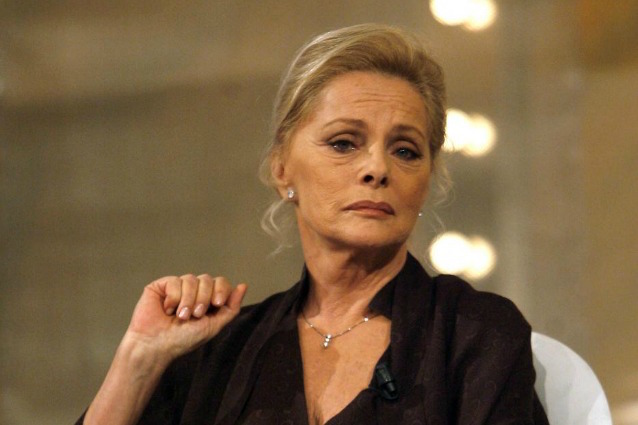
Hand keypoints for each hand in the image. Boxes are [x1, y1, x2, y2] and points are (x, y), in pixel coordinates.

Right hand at [125, 274, 246, 362]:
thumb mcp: (213, 325)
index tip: (216, 304)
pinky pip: (174, 281)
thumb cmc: (183, 340)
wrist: (156, 346)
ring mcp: (177, 287)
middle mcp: (193, 291)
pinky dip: (173, 298)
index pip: (221, 282)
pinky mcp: (161, 286)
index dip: (220, 290)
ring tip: (181, 316)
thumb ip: (231, 307)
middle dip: (203, 298)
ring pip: (191, 279)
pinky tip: (166, 310)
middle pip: (207, 279)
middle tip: (195, 315)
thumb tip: (243, 286)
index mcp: (207, 299)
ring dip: (188, 300)